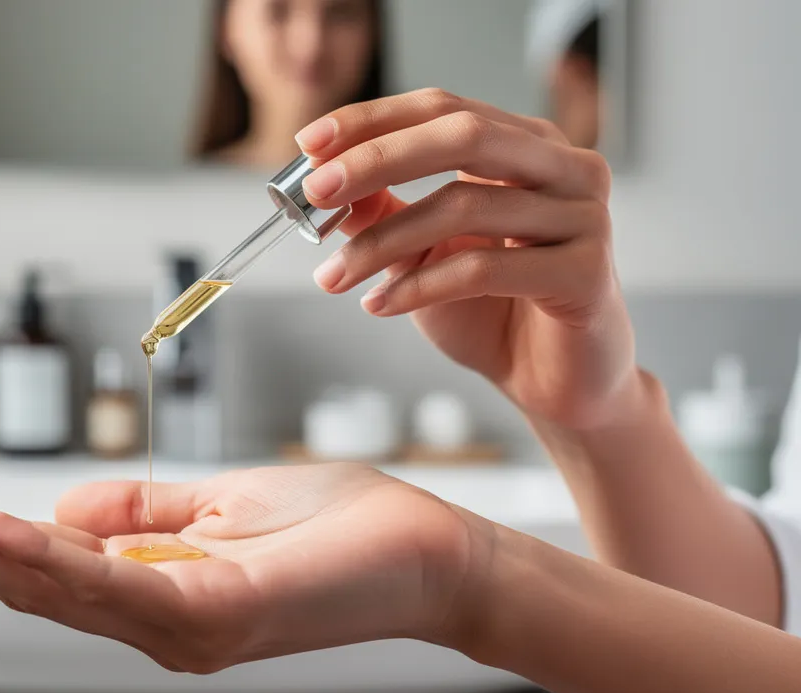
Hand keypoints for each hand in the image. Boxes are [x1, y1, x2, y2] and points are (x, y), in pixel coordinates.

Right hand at [0, 464, 485, 673]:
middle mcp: (153, 621)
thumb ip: (139, 510)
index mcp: (149, 589)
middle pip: (23, 582)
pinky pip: (116, 588)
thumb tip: (62, 506)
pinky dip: (47, 557)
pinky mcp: (216, 617)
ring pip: (52, 588)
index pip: (35, 563)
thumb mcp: (218, 501)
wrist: (433, 552)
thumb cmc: (339, 528)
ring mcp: (180, 628)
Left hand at [296, 88, 639, 429]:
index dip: (373, 121)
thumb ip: (383, 210)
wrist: (551, 381)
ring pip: (465, 206)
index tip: (309, 143)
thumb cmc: (491, 310)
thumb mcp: (422, 251)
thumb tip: (324, 178)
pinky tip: (380, 305)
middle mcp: (564, 167)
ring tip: (334, 276)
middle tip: (315, 191)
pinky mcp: (586, 272)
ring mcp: (584, 216)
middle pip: (463, 136)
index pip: (443, 108)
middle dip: (378, 159)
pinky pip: (484, 270)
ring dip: (383, 243)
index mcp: (526, 144)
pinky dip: (420, 286)